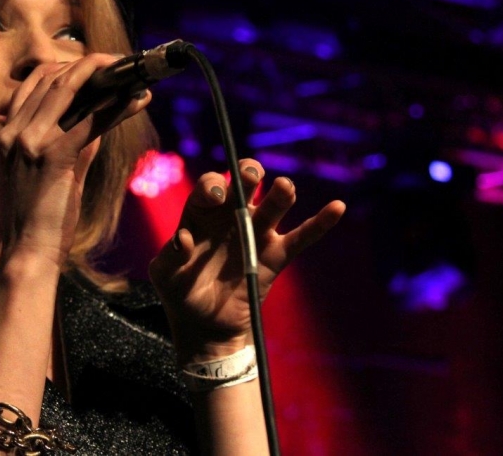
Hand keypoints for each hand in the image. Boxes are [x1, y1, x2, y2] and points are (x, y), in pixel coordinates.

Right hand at [0, 55, 150, 265]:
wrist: (28, 254)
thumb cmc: (40, 219)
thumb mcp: (48, 172)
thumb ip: (71, 141)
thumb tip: (101, 115)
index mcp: (6, 134)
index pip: (34, 82)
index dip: (66, 67)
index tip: (95, 66)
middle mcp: (13, 132)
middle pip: (53, 79)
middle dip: (90, 66)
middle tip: (122, 65)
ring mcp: (29, 142)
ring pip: (70, 90)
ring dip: (107, 77)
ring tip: (134, 75)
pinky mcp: (53, 156)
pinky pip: (91, 119)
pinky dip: (118, 106)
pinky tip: (138, 101)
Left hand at [148, 159, 344, 362]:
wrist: (204, 326)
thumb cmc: (180, 294)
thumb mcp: (165, 275)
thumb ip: (171, 256)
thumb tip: (184, 239)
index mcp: (201, 215)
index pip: (208, 188)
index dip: (212, 185)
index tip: (215, 195)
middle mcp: (230, 217)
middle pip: (244, 184)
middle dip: (248, 175)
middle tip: (250, 177)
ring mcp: (255, 234)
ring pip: (273, 206)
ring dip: (281, 194)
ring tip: (285, 188)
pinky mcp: (275, 256)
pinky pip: (301, 237)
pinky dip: (320, 223)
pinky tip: (337, 207)